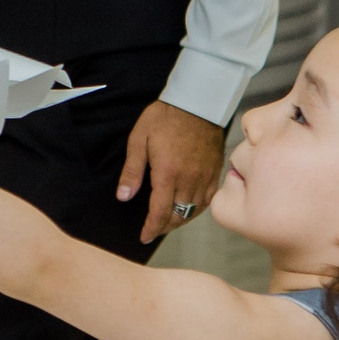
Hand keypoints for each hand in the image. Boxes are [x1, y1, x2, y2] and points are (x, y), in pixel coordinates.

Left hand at [116, 99, 225, 245]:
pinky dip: (197, 209)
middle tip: (153, 230)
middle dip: (164, 227)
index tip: (143, 237)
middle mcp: (189, 180)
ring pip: (193, 210)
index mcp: (168, 174)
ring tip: (167, 221)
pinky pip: (208, 200)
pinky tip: (188, 207)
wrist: (197, 102)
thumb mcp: (139, 141)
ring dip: (180, 219)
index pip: (160, 213)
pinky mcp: (215, 172)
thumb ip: (132, 172)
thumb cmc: (164, 118)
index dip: (151, 229)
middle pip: (178, 216)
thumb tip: (123, 197)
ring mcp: (205, 177)